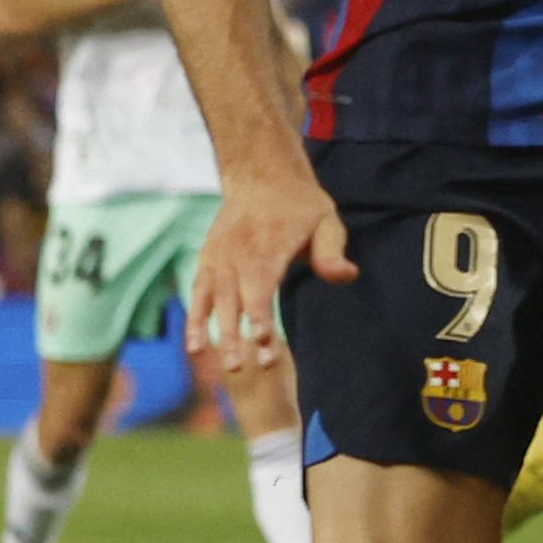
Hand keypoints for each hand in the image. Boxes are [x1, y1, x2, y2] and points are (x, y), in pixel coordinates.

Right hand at [192, 157, 351, 376]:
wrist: (261, 174)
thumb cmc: (300, 205)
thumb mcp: (326, 220)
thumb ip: (331, 252)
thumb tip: (347, 275)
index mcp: (267, 248)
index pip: (260, 289)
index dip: (260, 317)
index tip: (263, 342)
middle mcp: (238, 254)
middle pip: (234, 300)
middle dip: (237, 335)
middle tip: (242, 368)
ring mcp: (218, 257)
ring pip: (213, 300)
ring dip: (214, 334)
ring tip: (221, 367)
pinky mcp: (208, 259)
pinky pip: (198, 292)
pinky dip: (195, 318)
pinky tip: (196, 347)